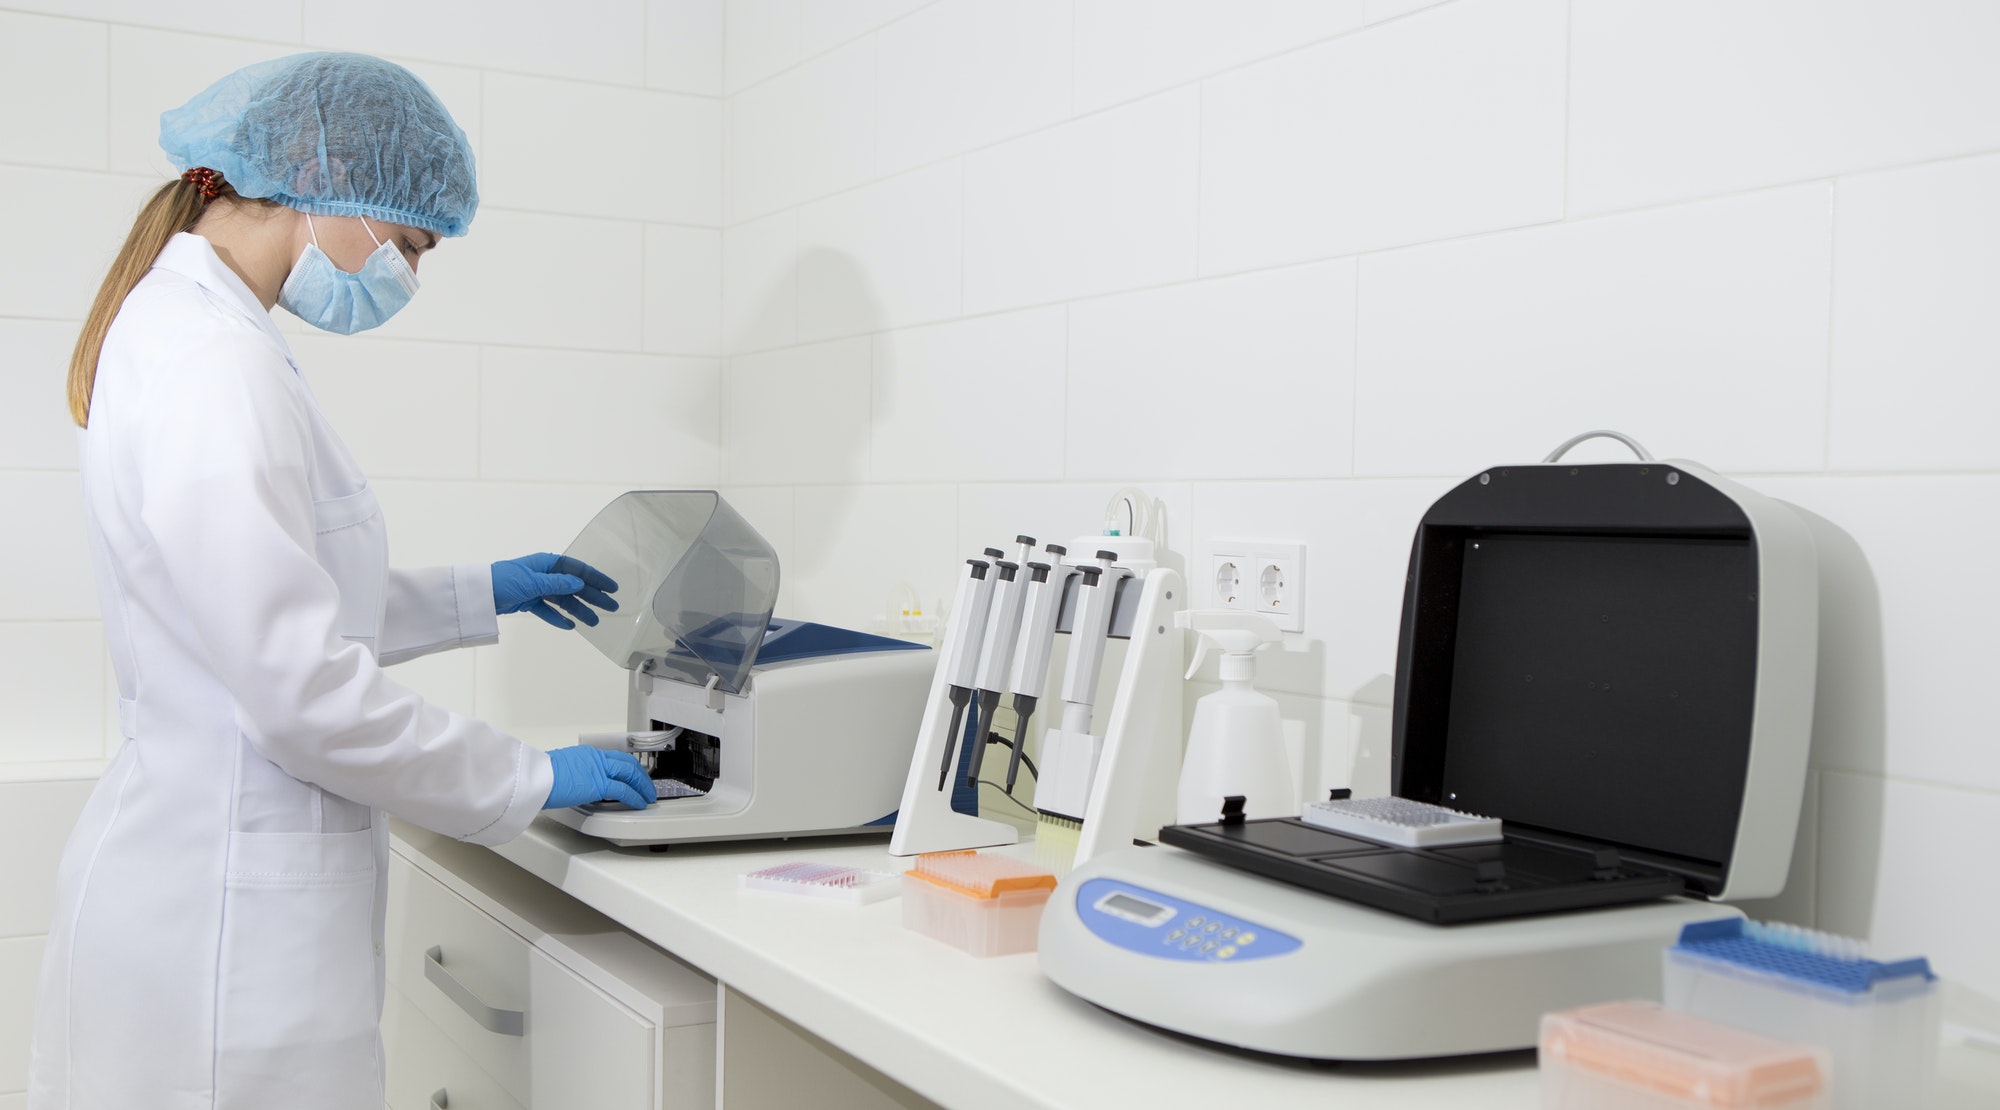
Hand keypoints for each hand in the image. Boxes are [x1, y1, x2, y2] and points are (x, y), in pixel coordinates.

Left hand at [492, 553, 617, 628]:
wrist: (478, 594)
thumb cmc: (502, 580)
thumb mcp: (532, 582)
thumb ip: (557, 584)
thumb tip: (579, 584)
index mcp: (547, 563)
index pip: (577, 570)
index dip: (596, 578)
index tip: (612, 588)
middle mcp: (544, 575)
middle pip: (574, 586)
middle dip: (593, 596)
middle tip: (612, 607)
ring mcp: (537, 589)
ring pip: (563, 600)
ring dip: (579, 610)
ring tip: (594, 622)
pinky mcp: (528, 602)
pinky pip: (548, 610)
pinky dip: (558, 617)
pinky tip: (569, 626)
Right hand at [543, 746, 656, 809]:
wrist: (537, 777)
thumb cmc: (542, 775)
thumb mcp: (562, 768)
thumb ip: (576, 773)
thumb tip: (578, 783)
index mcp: (588, 754)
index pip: (615, 758)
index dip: (629, 767)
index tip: (635, 775)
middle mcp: (597, 758)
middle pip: (628, 764)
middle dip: (641, 776)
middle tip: (647, 786)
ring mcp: (599, 770)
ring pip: (631, 774)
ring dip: (643, 786)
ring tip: (648, 796)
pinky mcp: (599, 784)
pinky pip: (624, 790)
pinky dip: (635, 797)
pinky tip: (640, 803)